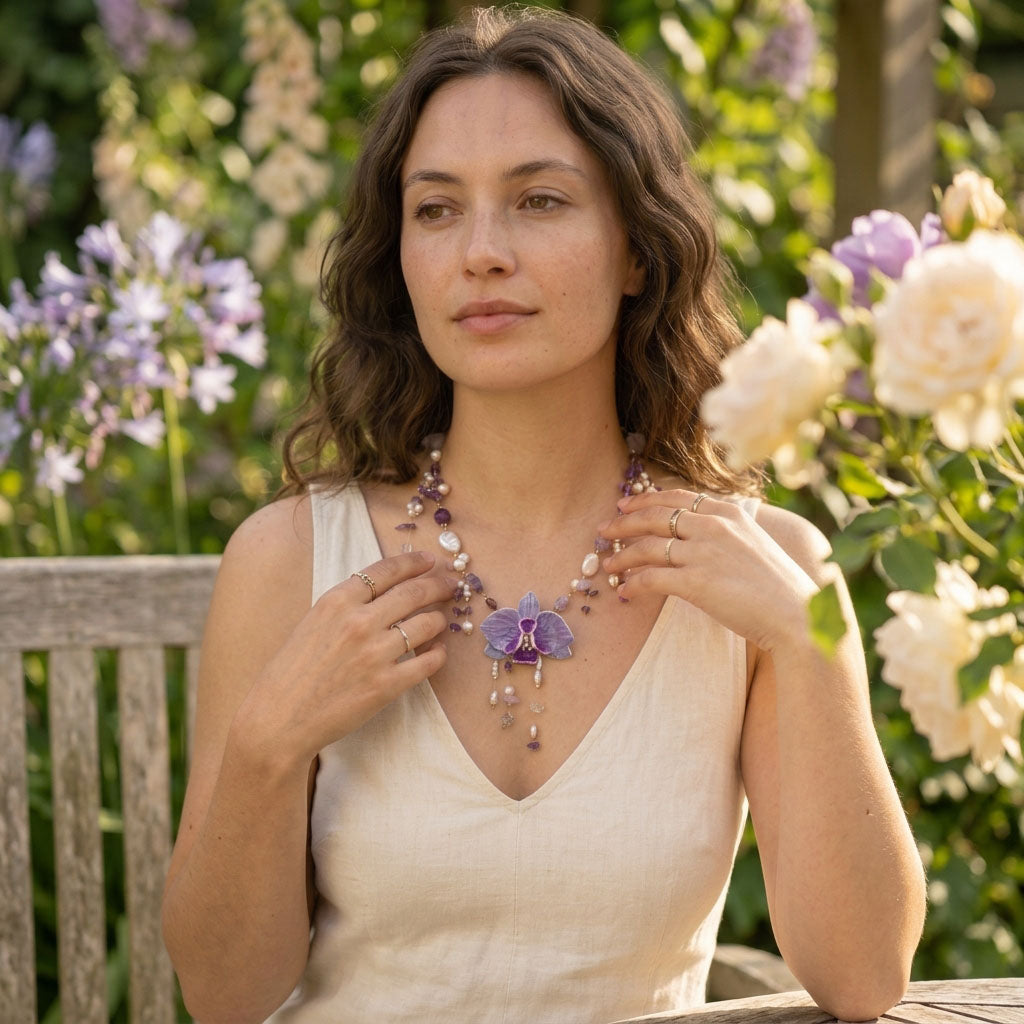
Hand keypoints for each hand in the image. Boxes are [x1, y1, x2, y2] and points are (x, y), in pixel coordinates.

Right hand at [238, 550, 452, 763]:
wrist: (279, 719)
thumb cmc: (292, 671)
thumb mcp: (313, 622)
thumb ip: (347, 605)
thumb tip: (384, 592)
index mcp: (337, 601)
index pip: (386, 570)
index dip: (413, 562)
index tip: (429, 560)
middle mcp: (359, 622)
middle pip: (413, 593)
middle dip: (438, 585)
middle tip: (451, 584)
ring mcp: (375, 654)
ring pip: (426, 625)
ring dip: (440, 620)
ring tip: (443, 620)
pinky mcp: (386, 685)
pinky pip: (426, 663)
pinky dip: (437, 655)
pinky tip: (438, 653)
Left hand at [597, 489, 819, 653]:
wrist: (797, 615)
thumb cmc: (779, 586)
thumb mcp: (754, 544)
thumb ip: (727, 533)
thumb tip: (698, 533)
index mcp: (727, 513)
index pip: (676, 497)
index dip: (645, 500)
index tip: (625, 505)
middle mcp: (713, 526)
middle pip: (654, 517)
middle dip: (623, 523)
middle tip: (603, 531)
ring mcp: (702, 553)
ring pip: (646, 548)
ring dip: (621, 557)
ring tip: (608, 566)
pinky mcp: (695, 582)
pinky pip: (651, 579)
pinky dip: (633, 585)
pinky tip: (625, 592)